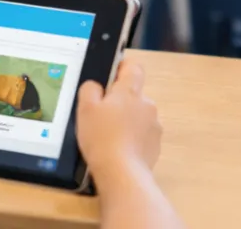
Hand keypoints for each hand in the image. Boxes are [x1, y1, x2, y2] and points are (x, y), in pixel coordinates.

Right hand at [77, 62, 161, 183]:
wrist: (122, 174)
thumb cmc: (101, 137)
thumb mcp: (85, 108)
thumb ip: (90, 89)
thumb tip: (96, 86)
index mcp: (130, 91)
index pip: (133, 66)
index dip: (120, 68)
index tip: (108, 78)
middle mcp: (147, 104)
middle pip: (133, 93)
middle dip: (119, 100)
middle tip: (100, 114)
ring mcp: (154, 126)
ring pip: (138, 115)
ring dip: (127, 120)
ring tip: (108, 135)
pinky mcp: (156, 145)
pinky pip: (142, 134)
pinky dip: (132, 138)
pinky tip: (118, 148)